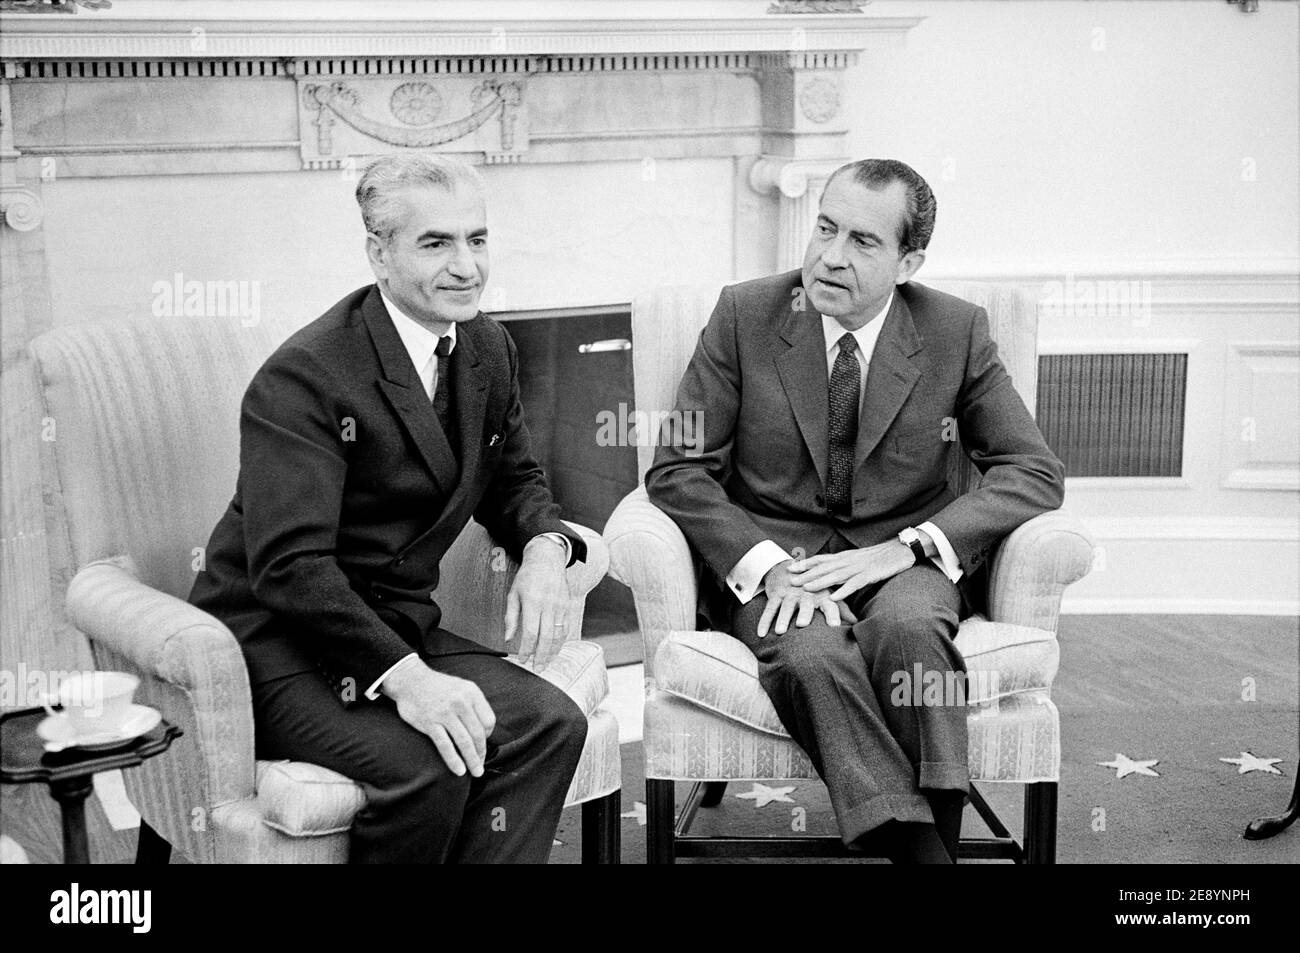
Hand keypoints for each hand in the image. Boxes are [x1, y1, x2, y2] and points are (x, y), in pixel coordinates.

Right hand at [382, 661, 495, 777]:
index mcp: (471, 693)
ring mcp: (445, 713)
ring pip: (464, 742)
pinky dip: (454, 760)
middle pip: (478, 734)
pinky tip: (459, 770)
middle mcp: (461, 702)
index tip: (483, 743)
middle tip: (480, 766)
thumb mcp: (461, 687)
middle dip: (481, 753)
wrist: (410, 680)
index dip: (488, 735)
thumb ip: (474, 704)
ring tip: (475, 771)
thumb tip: (485, 730)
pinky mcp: (430, 722)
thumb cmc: (438, 686)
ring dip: (472, 760)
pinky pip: (445, 745)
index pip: (489, 720)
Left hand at [504, 536, 569, 663]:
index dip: (526, 649)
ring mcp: (560, 606)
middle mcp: (548, 605)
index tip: (521, 659)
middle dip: (541, 656)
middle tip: (537, 669)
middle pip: (546, 637)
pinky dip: (561, 641)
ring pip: (559, 635)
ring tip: (546, 663)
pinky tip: (555, 649)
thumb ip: (511, 617)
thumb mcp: (513, 594)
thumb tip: (509, 638)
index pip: (531, 633)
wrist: (547, 559)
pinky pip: (566, 628)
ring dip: (553, 651)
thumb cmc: (527, 577)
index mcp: (532, 602)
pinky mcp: (568, 605)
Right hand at [756, 559, 859, 638]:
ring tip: (781, 631)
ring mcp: (789, 594)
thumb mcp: (827, 595)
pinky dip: (764, 621)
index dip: (833, 614)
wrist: (787, 568)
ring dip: (782, 618)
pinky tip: (760, 634)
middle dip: (804, 613)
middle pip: (806, 604)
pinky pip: (769, 609)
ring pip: (786, 607)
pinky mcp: (775, 595)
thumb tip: (858, 623)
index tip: (835, 626)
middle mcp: (806, 594)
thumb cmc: (812, 587)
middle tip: (803, 624)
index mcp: (822, 595)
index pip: (830, 605)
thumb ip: (841, 609)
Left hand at [787, 540, 914, 601]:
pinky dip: (844, 591)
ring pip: (835, 576)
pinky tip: (834, 597)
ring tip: (805, 589)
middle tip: (790, 582)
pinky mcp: (869, 575)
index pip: (820, 559)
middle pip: (823, 568)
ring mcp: (858, 568)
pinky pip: (854, 584)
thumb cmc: (879, 557)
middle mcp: (848, 561)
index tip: (789, 568)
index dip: (804, 564)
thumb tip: (830, 573)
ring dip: (819, 582)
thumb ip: (844, 565)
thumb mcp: (857, 559)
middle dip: (806, 575)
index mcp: (844, 556)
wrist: (900, 550)